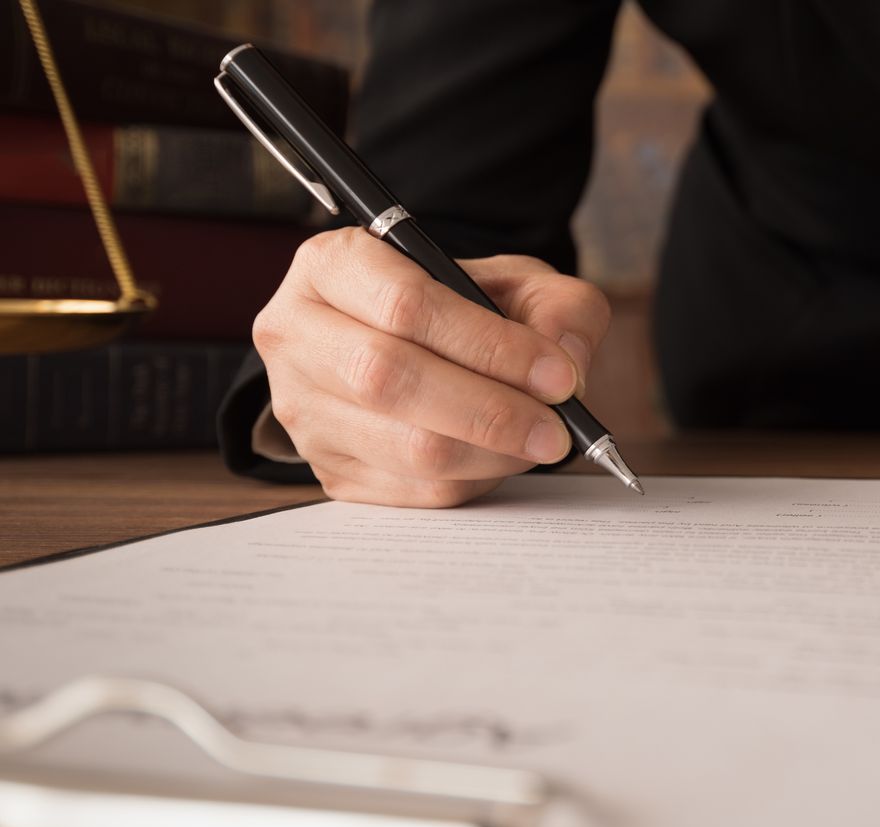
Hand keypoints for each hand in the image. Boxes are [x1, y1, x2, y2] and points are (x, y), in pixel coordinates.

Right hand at [254, 227, 611, 507]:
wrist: (416, 348)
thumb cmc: (464, 308)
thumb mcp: (518, 282)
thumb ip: (558, 307)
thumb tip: (564, 360)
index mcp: (333, 265)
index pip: (407, 306)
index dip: (490, 346)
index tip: (557, 376)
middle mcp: (297, 334)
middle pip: (389, 379)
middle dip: (491, 410)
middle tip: (557, 428)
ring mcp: (303, 408)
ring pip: (404, 445)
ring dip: (490, 452)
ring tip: (540, 441)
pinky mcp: (329, 468)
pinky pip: (412, 489)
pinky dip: (473, 480)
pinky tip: (500, 457)